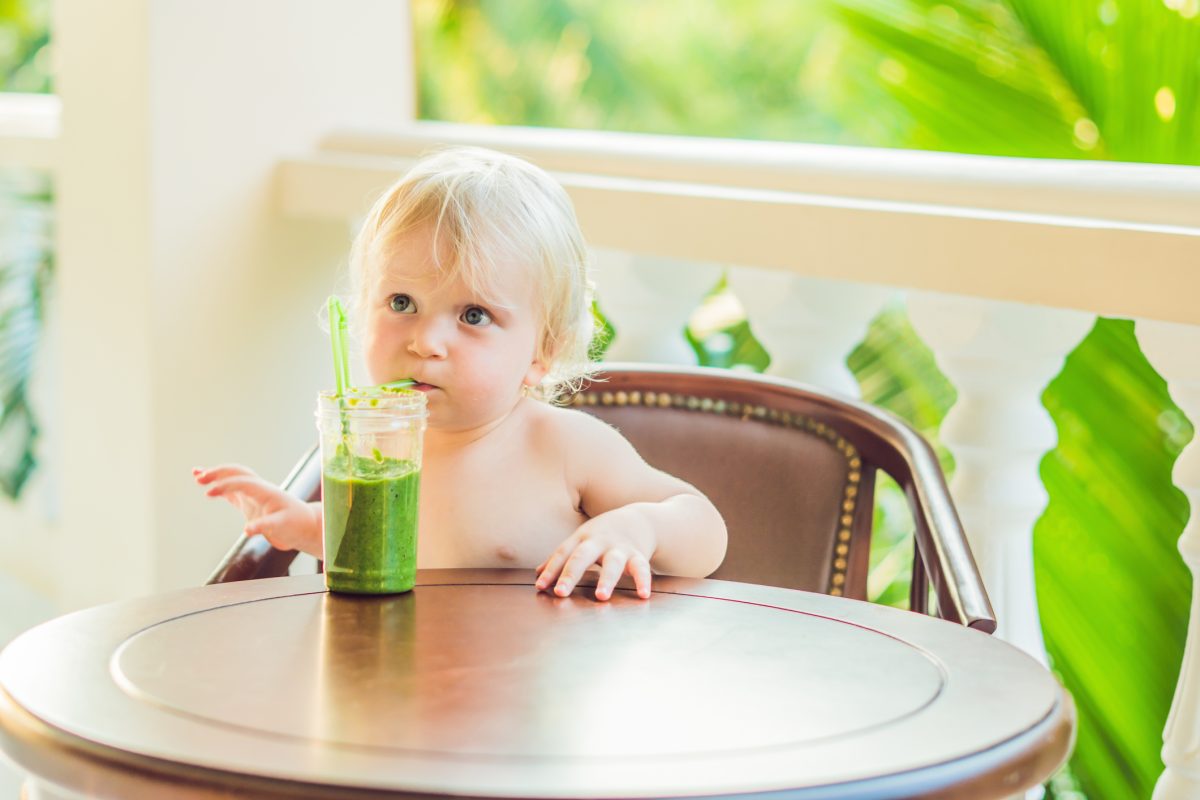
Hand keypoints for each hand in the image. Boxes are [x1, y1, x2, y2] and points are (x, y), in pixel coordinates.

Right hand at [193, 464, 321, 554]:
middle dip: (218, 473)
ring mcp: (254, 495)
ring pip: (233, 479)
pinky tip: (208, 489)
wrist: (305, 526)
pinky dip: (220, 488)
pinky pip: (232, 492)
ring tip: (196, 474)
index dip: (226, 485)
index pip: (242, 482)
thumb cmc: (296, 525)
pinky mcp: (251, 504)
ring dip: (216, 476)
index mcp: (266, 491)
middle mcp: (259, 489)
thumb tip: (247, 530)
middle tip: (199, 476)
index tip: (209, 492)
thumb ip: (266, 526)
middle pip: (236, 474)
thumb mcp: (283, 527)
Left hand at [535, 511, 655, 601]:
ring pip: (612, 563)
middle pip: (582, 556)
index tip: (540, 586)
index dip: (551, 570)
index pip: (563, 553)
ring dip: (606, 579)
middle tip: (561, 592)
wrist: (639, 520)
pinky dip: (643, 581)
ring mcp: (619, 548)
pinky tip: (643, 595)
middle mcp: (599, 542)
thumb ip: (562, 557)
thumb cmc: (603, 534)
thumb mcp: (581, 540)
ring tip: (601, 596)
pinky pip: (641, 568)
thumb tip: (537, 573)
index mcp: (581, 539)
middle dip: (570, 574)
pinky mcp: (638, 554)